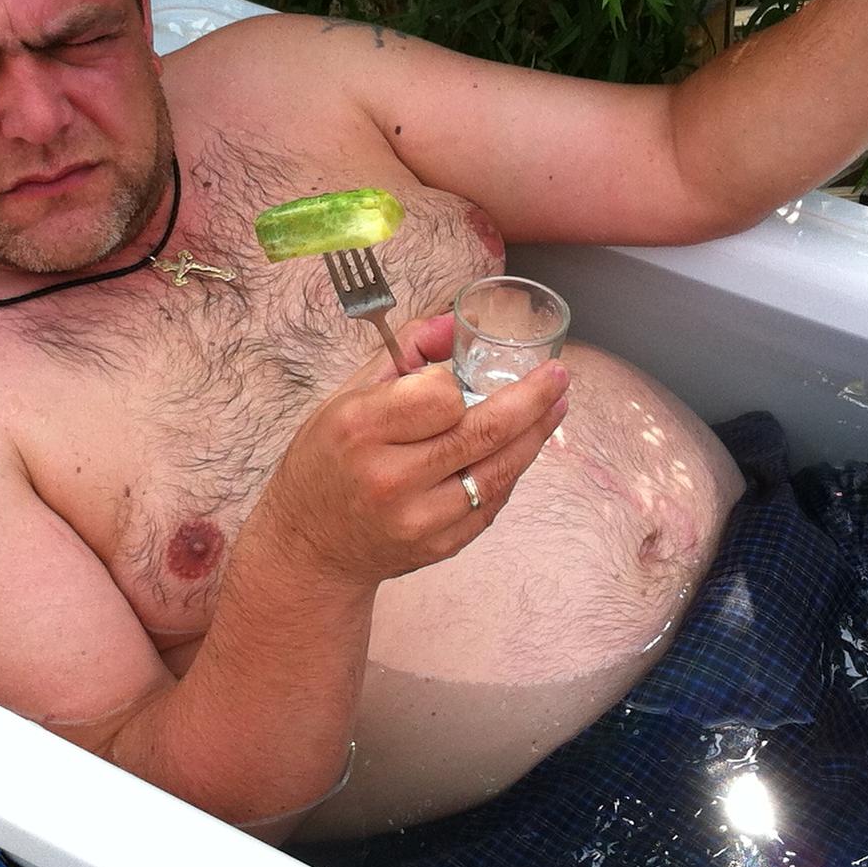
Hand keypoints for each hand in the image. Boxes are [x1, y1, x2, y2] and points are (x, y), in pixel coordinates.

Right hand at [256, 311, 571, 589]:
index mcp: (361, 429)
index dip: (456, 382)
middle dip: (533, 399)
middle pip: (482, 433)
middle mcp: (390, 477)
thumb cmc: (326, 460)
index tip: (454, 378)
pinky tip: (522, 448)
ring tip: (556, 406)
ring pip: (499, 471)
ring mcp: (419, 519)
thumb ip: (403, 353)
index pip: (439, 395)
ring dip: (536, 435)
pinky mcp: (440, 546)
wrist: (309, 546)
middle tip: (558, 376)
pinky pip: (492, 502)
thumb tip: (456, 320)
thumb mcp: (346, 397)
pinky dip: (510, 472)